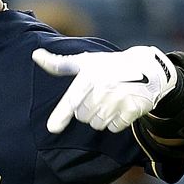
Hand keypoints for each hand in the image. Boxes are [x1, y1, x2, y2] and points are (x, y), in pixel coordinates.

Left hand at [38, 46, 175, 133]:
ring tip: (109, 101)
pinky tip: (120, 107)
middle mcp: (104, 89)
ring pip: (97, 124)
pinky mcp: (134, 110)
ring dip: (100, 117)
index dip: (61, 115)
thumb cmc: (110, 66)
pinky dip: (116, 122)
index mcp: (89, 78)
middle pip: (83, 116)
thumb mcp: (85, 62)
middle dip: (87, 110)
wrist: (149, 68)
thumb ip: (59, 64)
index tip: (53, 128)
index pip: (72, 100)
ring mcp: (120, 100)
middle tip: (99, 96)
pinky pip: (114, 127)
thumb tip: (35, 55)